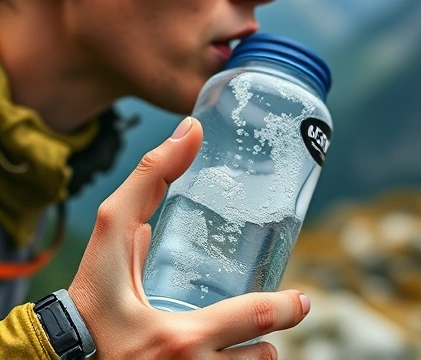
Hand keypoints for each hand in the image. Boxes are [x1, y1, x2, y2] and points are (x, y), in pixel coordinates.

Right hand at [68, 117, 309, 358]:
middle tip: (281, 313)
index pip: (254, 320)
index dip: (286, 310)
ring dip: (254, 352)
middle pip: (260, 358)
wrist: (66, 350)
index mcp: (176, 340)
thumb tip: (189, 134)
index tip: (302, 301)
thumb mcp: (110, 237)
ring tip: (242, 337)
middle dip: (272, 333)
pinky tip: (223, 353)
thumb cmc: (93, 293)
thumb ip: (145, 184)